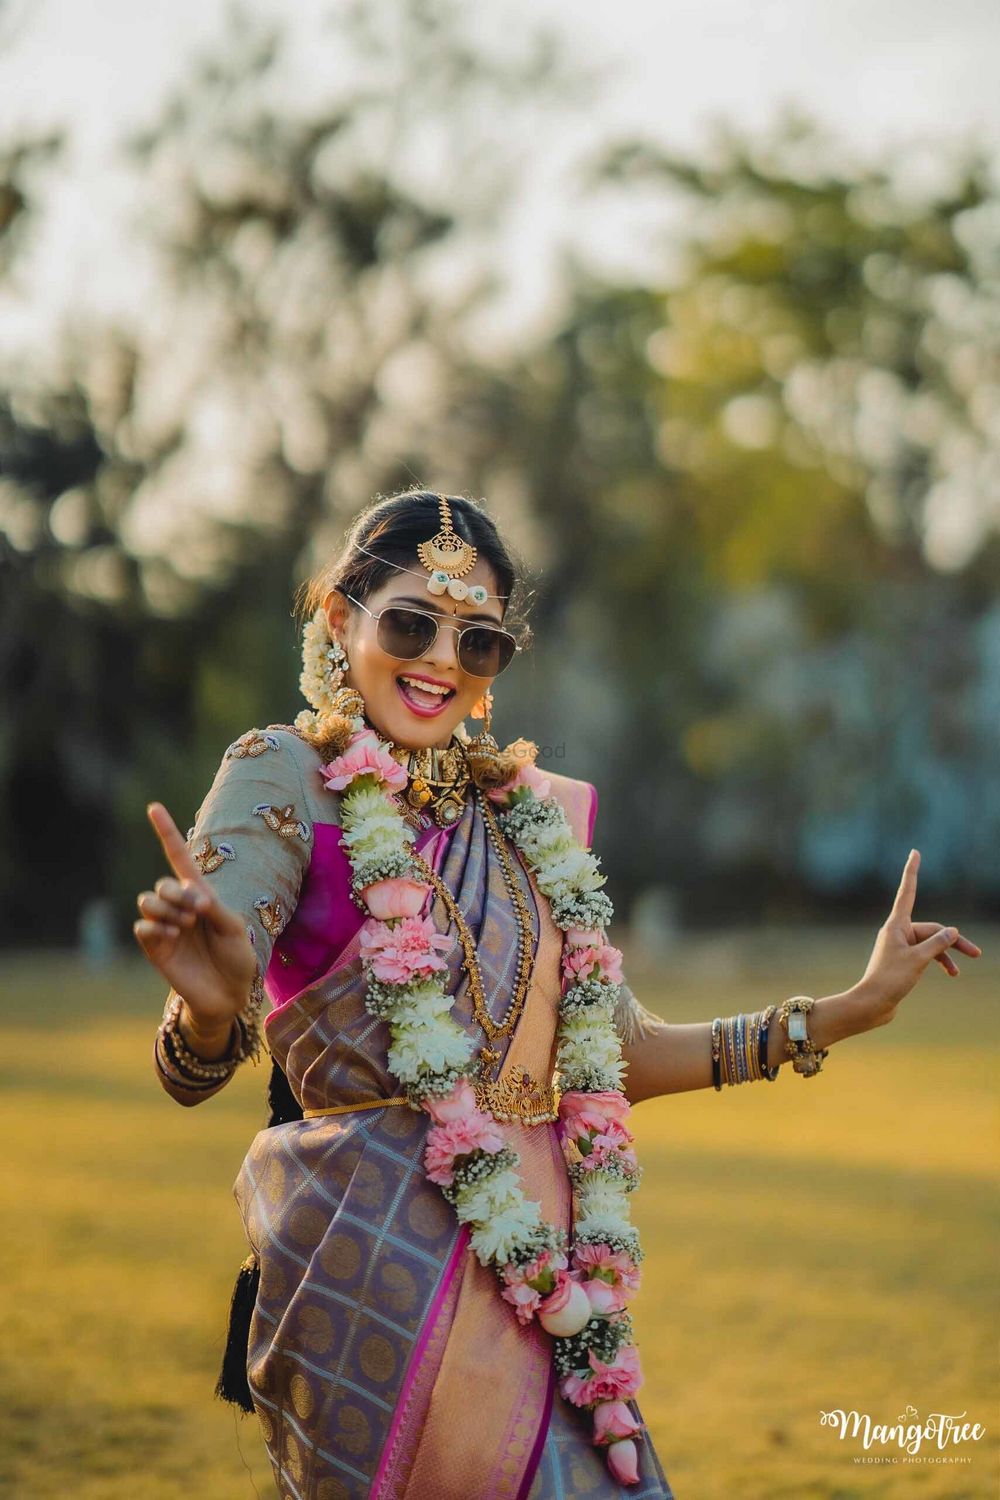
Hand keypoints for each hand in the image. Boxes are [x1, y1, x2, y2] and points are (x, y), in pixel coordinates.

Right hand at [134, 802, 256, 1031]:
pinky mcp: (155, 948)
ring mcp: (165, 927)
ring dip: (166, 909)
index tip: (153, 807)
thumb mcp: (234, 927)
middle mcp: (179, 907)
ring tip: (185, 926)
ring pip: (147, 901)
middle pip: (162, 882)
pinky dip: (154, 928)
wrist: (229, 994)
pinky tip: (170, 937)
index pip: (178, 857)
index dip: (167, 832)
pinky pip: (141, 927)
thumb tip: (193, 895)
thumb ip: (214, 908)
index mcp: (200, 894)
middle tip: (198, 911)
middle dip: (177, 893)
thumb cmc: (237, 957)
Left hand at [855, 849, 981, 1028]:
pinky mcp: (902, 961)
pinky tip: (950, 973)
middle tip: (976, 953)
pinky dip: (938, 962)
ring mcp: (899, 946)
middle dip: (954, 941)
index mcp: (896, 925)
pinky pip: (925, 955)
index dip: (912, 871)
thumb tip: (953, 931)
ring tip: (958, 973)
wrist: (872, 1004)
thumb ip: (937, 944)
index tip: (915, 852)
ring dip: (946, 955)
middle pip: (932, 929)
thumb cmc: (890, 980)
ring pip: (930, 944)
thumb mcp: (918, 960)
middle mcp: (897, 932)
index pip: (908, 892)